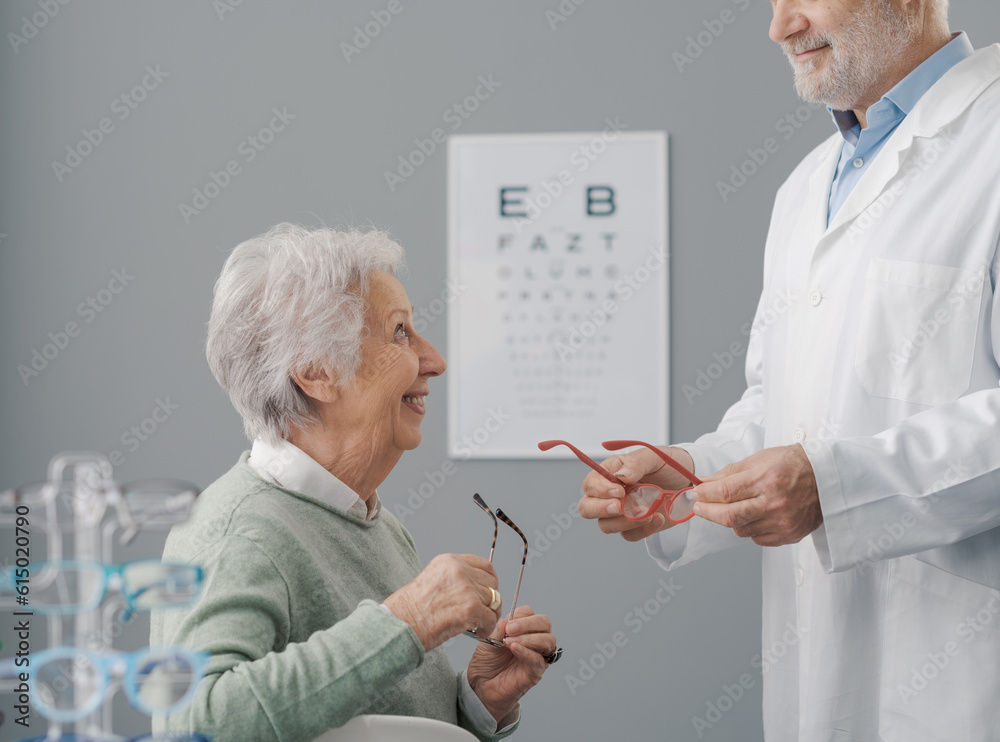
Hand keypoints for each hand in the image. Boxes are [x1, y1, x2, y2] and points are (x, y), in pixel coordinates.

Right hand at [383, 553, 499, 651]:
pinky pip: (490, 617)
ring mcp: (466, 588)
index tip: (489, 591)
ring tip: (479, 624)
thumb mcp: (433, 579)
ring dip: (489, 614)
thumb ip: (455, 578)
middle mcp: (459, 570)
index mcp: (449, 561)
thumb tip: (477, 587)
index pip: (484, 565)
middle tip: (486, 610)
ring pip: (493, 600)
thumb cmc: (411, 609)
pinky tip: (478, 631)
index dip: (490, 580)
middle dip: (491, 598)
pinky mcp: (470, 607)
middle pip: (491, 582)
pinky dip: (487, 626)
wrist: (400, 624)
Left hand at [467, 605, 556, 723]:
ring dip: (529, 638)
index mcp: (524, 629)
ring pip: (548, 640)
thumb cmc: (487, 662)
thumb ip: (499, 629)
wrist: (481, 685)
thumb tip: (508, 620)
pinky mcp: (535, 673)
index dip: (521, 616)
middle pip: (544, 623)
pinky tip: (515, 649)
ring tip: (510, 642)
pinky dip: (527, 652)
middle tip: (510, 629)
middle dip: (529, 623)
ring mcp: (537, 656)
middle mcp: (534, 641)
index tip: (507, 623)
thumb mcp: (489, 639)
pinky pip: (538, 660)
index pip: (532, 614)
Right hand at [577, 446, 695, 541]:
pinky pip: (629, 535)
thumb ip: (637, 463)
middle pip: (587, 508)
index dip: (600, 490)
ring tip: (649, 512)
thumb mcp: (655, 457)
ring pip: (606, 525)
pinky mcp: (634, 526)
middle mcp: (610, 494)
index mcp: (610, 473)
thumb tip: (622, 476)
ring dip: (625, 522)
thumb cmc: (668, 465)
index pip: (591, 483)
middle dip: (600, 509)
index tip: (620, 491)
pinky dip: (643, 530)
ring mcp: (621, 512)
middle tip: (619, 507)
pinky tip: (659, 517)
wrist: (688, 482)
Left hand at [691, 444, 822, 545]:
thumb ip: (730, 473)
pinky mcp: (789, 535)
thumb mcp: (760, 459)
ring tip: (736, 506)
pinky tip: (755, 515)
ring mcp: (783, 522)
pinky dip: (750, 528)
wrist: (827, 477)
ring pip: (740, 529)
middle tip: (699, 506)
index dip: (704, 494)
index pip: (724, 492)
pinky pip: (756, 538)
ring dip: (731, 520)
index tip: (696, 493)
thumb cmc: (793, 464)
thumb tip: (704, 482)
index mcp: (766, 480)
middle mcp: (775, 503)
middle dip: (707, 511)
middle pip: (728, 516)